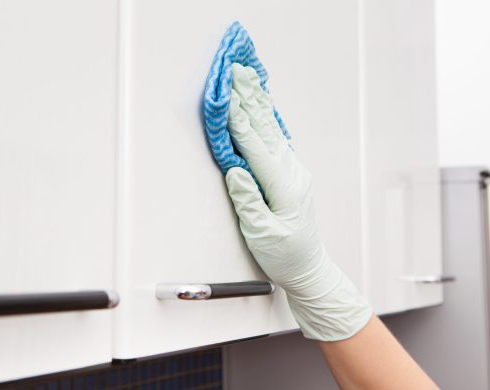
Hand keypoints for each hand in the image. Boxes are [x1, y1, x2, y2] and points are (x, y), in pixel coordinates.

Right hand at [223, 63, 370, 340]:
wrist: (309, 268)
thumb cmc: (285, 256)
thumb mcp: (263, 235)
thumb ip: (249, 202)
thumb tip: (235, 171)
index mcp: (285, 188)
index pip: (256, 149)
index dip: (239, 122)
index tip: (228, 97)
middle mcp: (293, 173)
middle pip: (266, 130)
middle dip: (249, 99)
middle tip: (236, 73)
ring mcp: (294, 171)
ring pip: (271, 131)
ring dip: (256, 103)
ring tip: (246, 80)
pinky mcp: (290, 174)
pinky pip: (275, 139)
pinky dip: (264, 119)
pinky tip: (260, 106)